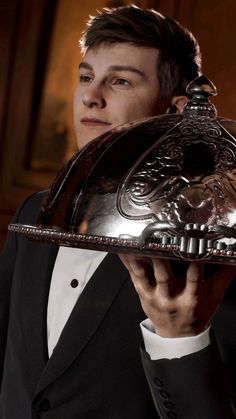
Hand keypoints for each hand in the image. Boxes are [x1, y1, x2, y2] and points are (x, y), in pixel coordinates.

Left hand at [119, 254, 234, 337]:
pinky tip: (121, 250)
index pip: (195, 278)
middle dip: (160, 261)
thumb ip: (225, 275)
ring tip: (132, 244)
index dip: (194, 264)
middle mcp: (171, 297)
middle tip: (158, 241)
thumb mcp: (214, 296)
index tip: (194, 247)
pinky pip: (133, 276)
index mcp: (191, 297)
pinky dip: (127, 263)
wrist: (178, 335)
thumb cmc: (197, 312)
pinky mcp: (142, 294)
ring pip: (145, 276)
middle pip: (165, 277)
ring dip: (138, 260)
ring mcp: (154, 296)